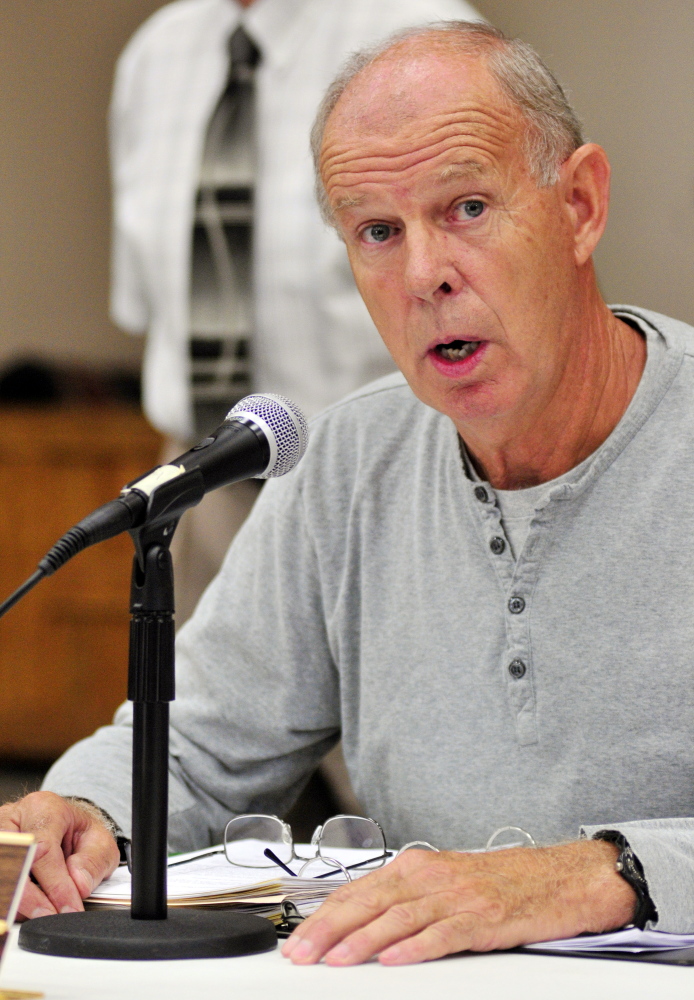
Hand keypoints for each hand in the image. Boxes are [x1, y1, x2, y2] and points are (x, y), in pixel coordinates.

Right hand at [0, 791, 119, 919]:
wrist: (61, 827)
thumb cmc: (76, 832)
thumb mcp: (98, 840)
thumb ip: (93, 861)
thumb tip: (79, 885)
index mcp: (42, 808)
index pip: (42, 848)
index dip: (55, 884)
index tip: (68, 907)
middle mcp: (12, 819)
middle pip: (13, 864)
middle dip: (31, 898)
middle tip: (51, 916)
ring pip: (2, 877)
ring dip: (19, 903)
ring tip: (42, 913)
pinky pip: (0, 886)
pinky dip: (10, 901)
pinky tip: (27, 909)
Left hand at [282, 839, 635, 965]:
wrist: (557, 878)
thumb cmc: (497, 884)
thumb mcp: (442, 884)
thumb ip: (403, 900)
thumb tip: (356, 926)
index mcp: (416, 866)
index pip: (357, 891)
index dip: (323, 916)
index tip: (297, 939)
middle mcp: (431, 876)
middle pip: (369, 902)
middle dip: (329, 930)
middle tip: (301, 954)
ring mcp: (457, 896)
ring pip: (399, 917)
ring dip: (362, 940)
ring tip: (335, 960)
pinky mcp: (483, 918)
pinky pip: (443, 934)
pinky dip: (415, 947)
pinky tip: (393, 959)